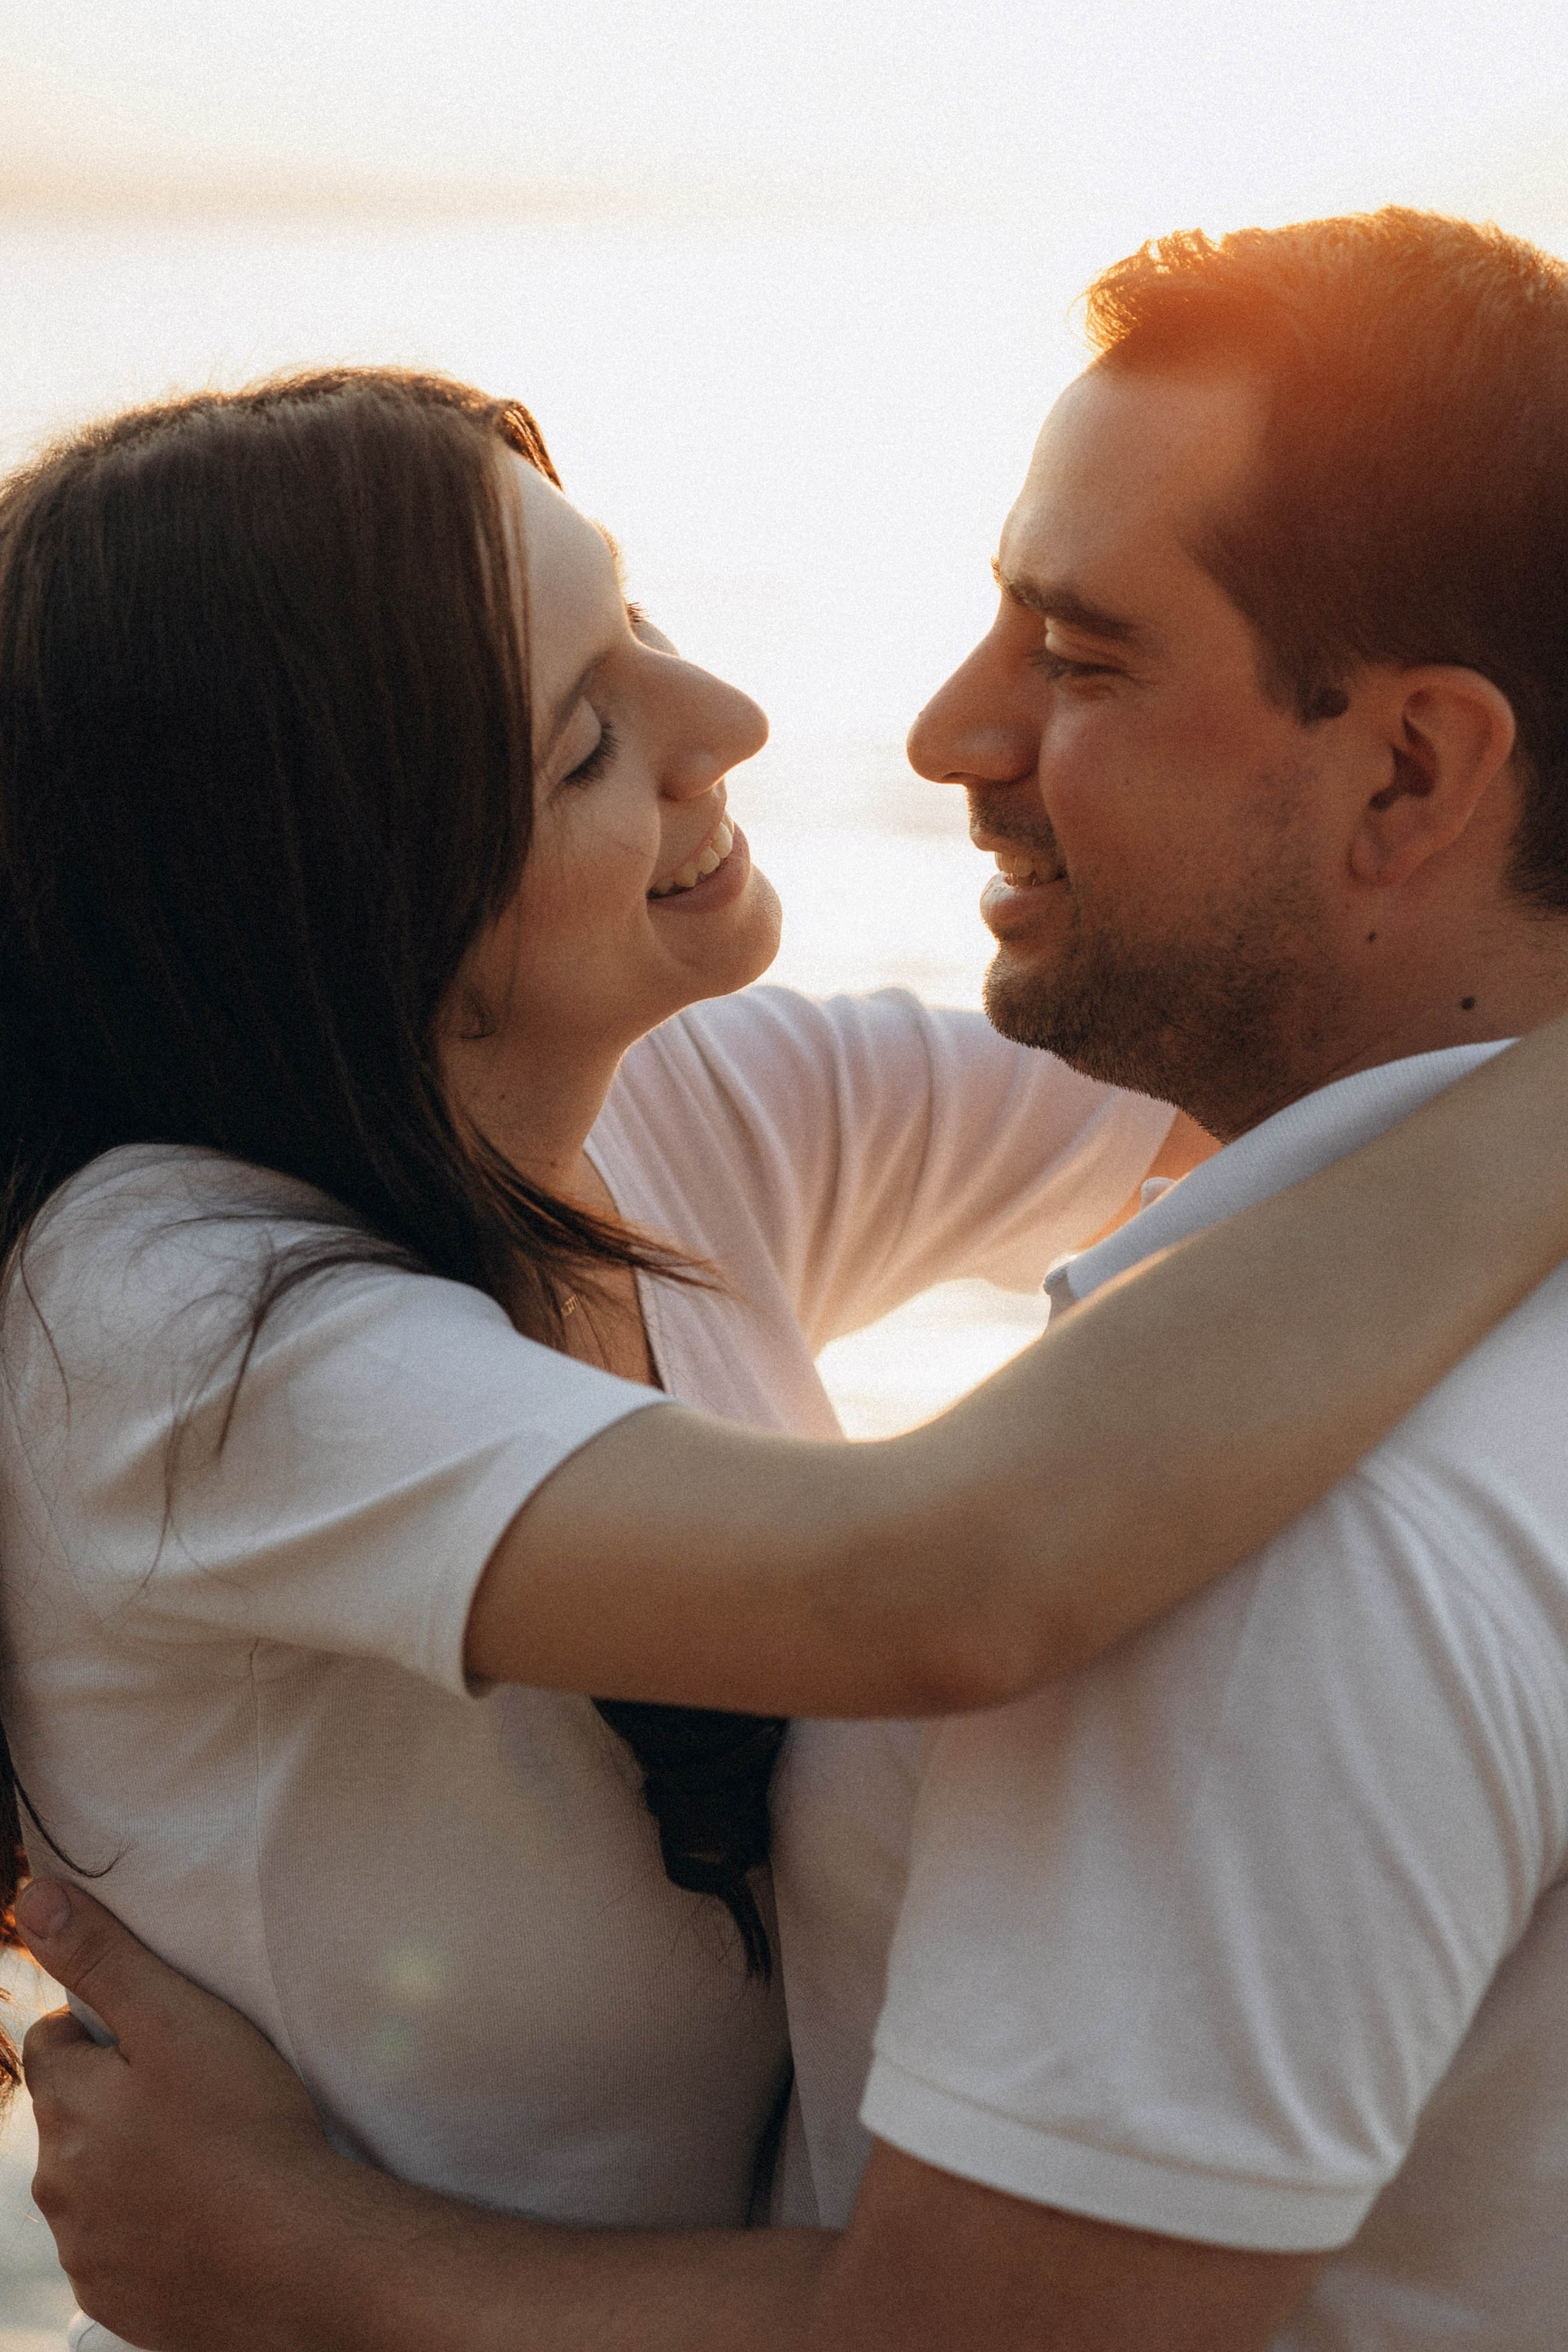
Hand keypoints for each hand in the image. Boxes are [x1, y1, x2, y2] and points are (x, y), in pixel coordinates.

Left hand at [16, 1878, 340, 2351]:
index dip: (103, 2027)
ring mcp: (84, 2248)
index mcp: (67, 2105)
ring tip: (206, 2156)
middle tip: (192, 2094)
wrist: (292, 2254)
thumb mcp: (178, 2017)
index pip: (52, 2042)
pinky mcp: (115, 2299)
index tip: (159, 2036)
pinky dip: (147, 2231)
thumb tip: (31, 1899)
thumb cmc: (244, 2126)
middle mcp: (57, 2182)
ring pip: (90, 2184)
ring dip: (128, 2166)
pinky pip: (116, 2250)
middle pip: (69, 2116)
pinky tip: (202, 2217)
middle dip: (113, 2099)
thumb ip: (102, 1956)